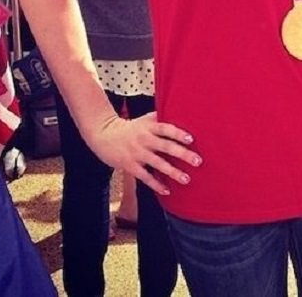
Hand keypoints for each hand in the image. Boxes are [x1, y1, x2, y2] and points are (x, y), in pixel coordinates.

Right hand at [87, 112, 201, 195]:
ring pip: (158, 164)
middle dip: (183, 154)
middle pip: (166, 146)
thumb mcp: (144, 119)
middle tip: (198, 161)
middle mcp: (145, 140)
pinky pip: (145, 177)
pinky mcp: (130, 166)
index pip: (166, 129)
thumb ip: (160, 118)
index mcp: (149, 127)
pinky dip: (156, 184)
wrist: (104, 135)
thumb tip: (180, 110)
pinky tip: (167, 191)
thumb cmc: (130, 127)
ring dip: (173, 172)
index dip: (178, 133)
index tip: (191, 139)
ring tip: (186, 179)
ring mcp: (137, 153)